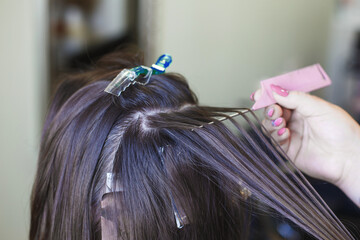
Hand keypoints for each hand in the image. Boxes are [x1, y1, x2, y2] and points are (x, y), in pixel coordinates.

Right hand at [252, 85, 359, 206]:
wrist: (348, 157)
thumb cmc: (341, 131)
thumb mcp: (318, 107)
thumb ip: (295, 98)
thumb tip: (275, 90)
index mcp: (303, 107)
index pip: (281, 98)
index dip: (269, 95)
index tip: (259, 93)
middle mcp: (295, 120)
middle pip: (272, 111)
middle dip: (269, 108)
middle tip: (273, 109)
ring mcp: (290, 135)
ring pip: (269, 125)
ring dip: (271, 121)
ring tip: (280, 121)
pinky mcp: (287, 150)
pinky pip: (274, 140)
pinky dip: (276, 134)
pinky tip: (285, 132)